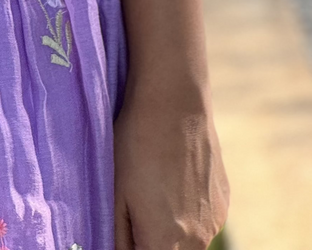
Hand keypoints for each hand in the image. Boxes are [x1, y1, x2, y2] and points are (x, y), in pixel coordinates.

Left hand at [113, 93, 228, 249]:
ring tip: (156, 187)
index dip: (135, 245)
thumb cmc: (136, 144)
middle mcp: (197, 240)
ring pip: (189, 241)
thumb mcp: (116, 192)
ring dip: (172, 229)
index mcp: (165, 242)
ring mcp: (215, 222)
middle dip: (152, 240)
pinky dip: (189, 212)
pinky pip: (203, 221)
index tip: (128, 227)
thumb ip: (120, 236)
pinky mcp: (224, 203)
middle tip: (137, 206)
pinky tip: (175, 179)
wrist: (175, 103)